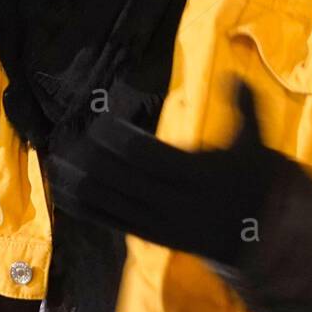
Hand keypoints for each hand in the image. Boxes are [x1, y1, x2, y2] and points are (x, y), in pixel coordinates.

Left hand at [47, 81, 283, 265]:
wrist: (257, 237)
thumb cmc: (253, 181)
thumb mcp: (255, 144)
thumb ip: (245, 108)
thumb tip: (233, 74)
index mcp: (199, 177)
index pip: (148, 155)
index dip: (120, 137)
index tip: (99, 120)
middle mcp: (176, 203)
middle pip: (122, 179)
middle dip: (92, 158)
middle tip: (68, 137)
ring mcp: (161, 223)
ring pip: (112, 203)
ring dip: (79, 182)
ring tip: (54, 161)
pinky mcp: (150, 236)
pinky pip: (111, 222)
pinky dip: (83, 206)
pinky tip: (60, 190)